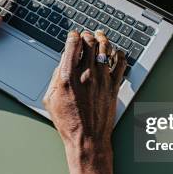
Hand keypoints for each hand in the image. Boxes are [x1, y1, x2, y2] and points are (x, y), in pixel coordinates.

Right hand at [43, 30, 125, 173]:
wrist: (87, 139)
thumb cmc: (68, 123)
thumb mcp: (51, 99)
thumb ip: (56, 78)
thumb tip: (63, 64)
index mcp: (68, 77)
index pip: (73, 45)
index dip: (73, 36)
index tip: (73, 35)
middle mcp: (86, 74)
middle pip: (90, 43)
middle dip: (87, 35)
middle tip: (86, 34)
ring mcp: (102, 80)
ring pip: (106, 49)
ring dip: (103, 39)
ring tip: (101, 37)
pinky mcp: (114, 87)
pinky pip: (121, 64)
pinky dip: (120, 54)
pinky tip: (117, 52)